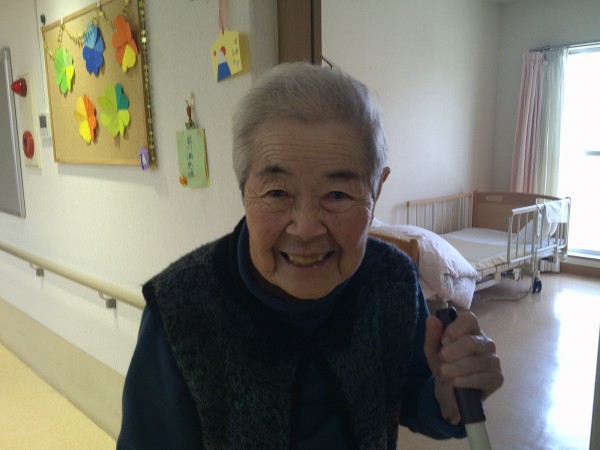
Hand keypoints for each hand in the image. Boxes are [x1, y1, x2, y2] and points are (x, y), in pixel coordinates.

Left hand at [423, 310, 502, 424]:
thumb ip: (432, 335)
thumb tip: (432, 319)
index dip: (453, 330)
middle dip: (449, 354)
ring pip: (473, 362)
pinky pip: (479, 378)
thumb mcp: (432, 350)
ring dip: (452, 369)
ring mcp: (494, 361)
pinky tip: (455, 382)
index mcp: (472, 331)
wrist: (450, 392)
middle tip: (442, 361)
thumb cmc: (444, 365)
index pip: (469, 319)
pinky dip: (461, 381)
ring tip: (445, 373)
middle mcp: (487, 343)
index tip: (443, 341)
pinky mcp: (497, 378)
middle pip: (470, 342)